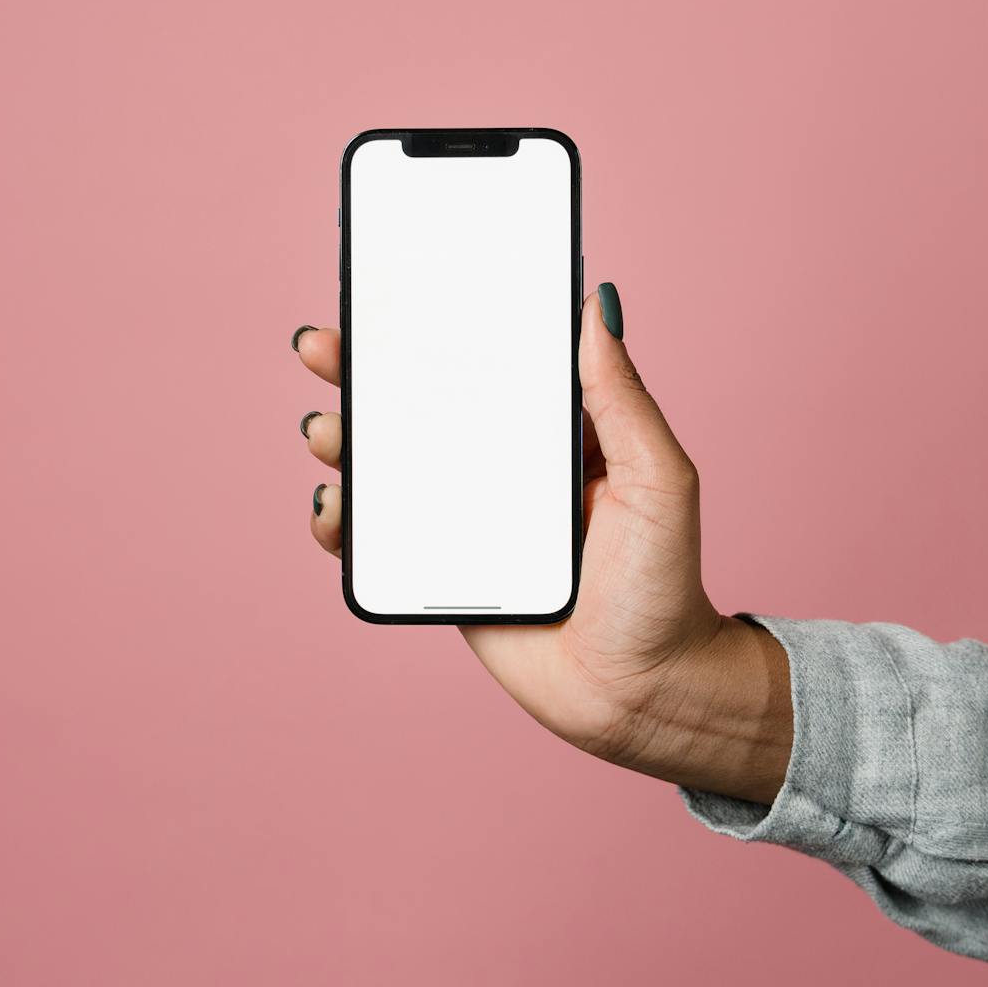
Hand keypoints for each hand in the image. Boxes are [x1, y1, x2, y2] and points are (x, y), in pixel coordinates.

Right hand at [292, 286, 792, 803]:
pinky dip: (346, 523)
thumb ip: (624, 398)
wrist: (642, 692)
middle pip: (418, 407)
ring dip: (344, 442)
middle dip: (361, 373)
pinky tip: (336, 510)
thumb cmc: (664, 585)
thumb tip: (597, 306)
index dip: (434, 328)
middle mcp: (501, 470)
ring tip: (326, 432)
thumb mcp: (658, 479)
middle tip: (322, 348)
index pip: (484, 364)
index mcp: (550, 435)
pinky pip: (381, 540)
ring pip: (388, 469)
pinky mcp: (442, 574)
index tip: (389, 293)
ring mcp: (467, 521)